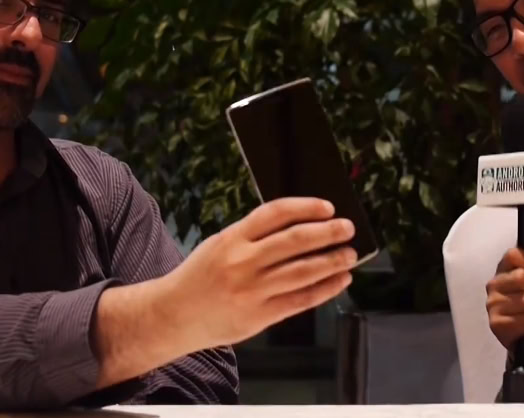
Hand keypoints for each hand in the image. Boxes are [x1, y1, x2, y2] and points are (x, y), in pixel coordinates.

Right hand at [164, 197, 354, 351]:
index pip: (275, 213)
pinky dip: (325, 289)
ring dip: (332, 261)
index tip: (328, 207)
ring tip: (350, 255)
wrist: (173, 315)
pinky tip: (340, 280)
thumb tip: (301, 226)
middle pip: (294, 241)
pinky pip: (300, 300)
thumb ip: (253, 236)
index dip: (305, 207)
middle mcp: (243, 262)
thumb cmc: (200, 277)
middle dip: (327, 233)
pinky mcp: (260, 316)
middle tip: (347, 228)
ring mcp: (252, 291)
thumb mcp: (219, 245)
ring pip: (302, 271)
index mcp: (232, 239)